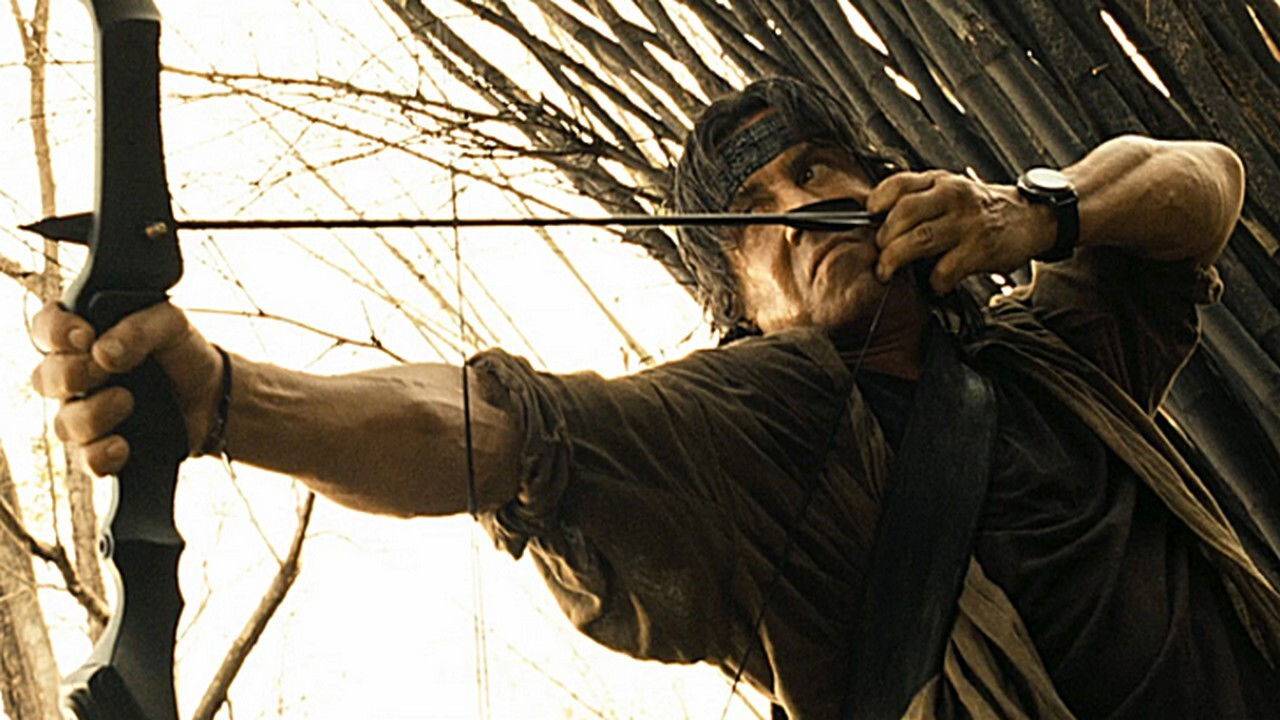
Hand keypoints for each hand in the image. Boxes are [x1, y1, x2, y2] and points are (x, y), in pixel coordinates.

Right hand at [29, 301, 223, 474]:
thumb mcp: (171, 324)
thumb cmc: (182, 352)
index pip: (45, 328)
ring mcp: (89, 414)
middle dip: (69, 374)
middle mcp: (77, 377)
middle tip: (105, 369)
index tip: (84, 335)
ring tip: (127, 401)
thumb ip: (138, 328)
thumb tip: (104, 352)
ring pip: (64, 423)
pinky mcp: (107, 447)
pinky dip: (101, 454)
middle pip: (44, 379)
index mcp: (85, 337)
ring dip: (92, 413)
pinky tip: (122, 445)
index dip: (54, 331)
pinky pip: (88, 459)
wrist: (213, 394)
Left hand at [866, 170, 1055, 293]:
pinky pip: (945, 269)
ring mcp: (966, 222)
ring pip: (918, 240)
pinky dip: (934, 281)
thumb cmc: (981, 208)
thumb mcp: (950, 191)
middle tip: (880, 255)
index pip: (898, 184)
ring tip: (888, 272)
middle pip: (902, 214)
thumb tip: (877, 222)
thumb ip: (919, 199)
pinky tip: (935, 283)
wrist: (1030, 217)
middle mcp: (952, 197)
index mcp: (940, 181)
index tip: (868, 218)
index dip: (876, 202)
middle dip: (883, 239)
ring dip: (895, 260)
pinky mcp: (980, 248)